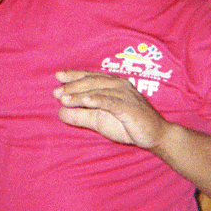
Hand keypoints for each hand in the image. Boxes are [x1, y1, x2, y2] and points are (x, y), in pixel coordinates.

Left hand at [53, 70, 168, 149]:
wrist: (154, 135)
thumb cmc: (127, 124)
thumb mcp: (98, 120)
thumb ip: (80, 115)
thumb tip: (59, 113)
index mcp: (112, 84)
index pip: (90, 77)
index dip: (74, 75)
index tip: (58, 77)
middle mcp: (119, 85)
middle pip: (92, 82)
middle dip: (73, 86)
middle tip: (56, 92)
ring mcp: (125, 94)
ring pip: (98, 91)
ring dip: (80, 94)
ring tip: (64, 98)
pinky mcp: (130, 107)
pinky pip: (111, 102)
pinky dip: (98, 100)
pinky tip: (85, 100)